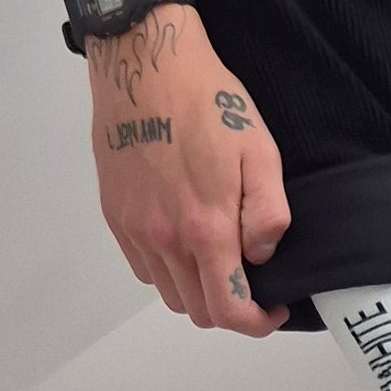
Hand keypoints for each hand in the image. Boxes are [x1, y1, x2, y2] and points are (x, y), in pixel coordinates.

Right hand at [87, 9, 291, 331]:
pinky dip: (168, 271)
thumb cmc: (209, 103)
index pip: (229, 311)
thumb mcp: (259, 151)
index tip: (275, 307)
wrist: (145, 67)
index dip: (257, 323)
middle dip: (229, 307)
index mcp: (205, 229)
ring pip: (169, 294)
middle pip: (197, 311)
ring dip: (198, 290)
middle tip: (251, 279)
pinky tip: (185, 240)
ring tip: (219, 258)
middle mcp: (164, 240)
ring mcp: (135, 230)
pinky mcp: (115, 216)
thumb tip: (261, 258)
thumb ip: (268, 214)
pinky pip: (143, 269)